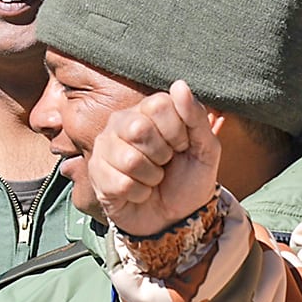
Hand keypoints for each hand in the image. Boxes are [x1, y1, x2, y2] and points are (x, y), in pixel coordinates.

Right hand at [88, 81, 223, 240]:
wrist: (176, 217)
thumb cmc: (188, 180)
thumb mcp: (205, 149)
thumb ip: (196, 117)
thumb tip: (179, 84)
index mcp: (146, 112)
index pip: (158, 104)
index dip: (178, 131)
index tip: (182, 146)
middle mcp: (120, 124)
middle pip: (138, 129)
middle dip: (162, 154)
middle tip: (165, 163)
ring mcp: (104, 149)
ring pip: (129, 159)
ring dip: (151, 177)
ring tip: (152, 179)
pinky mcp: (96, 175)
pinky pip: (120, 183)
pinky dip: (139, 193)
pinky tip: (139, 192)